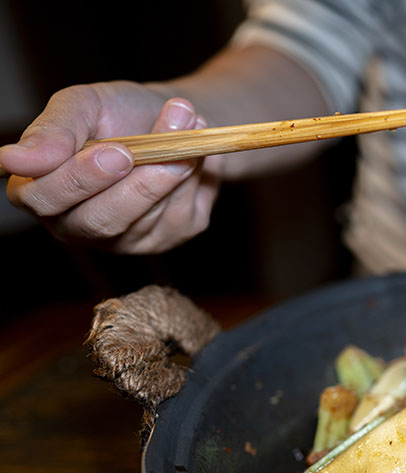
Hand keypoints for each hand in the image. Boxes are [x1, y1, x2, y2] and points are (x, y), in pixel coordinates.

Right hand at [1, 81, 219, 252]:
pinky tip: (191, 155)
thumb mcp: (85, 104)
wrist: (177, 119)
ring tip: (183, 125)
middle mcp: (77, 224)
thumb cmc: (120, 112)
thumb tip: (12, 159)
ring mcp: (123, 238)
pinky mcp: (166, 238)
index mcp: (40, 189)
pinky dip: (190, 178)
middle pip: (97, 222)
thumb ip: (53, 129)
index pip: (41, 199)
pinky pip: (178, 218)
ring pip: (144, 219)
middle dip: (131, 185)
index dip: (78, 178)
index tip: (115, 150)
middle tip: (152, 150)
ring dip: (170, 169)